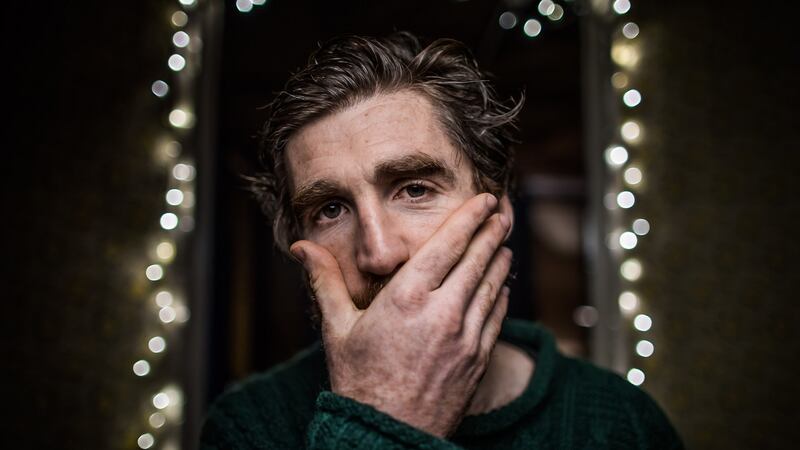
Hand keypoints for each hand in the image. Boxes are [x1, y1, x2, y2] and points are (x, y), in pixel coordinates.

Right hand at [290, 193, 512, 436]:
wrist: (386, 436)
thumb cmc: (357, 382)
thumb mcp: (337, 329)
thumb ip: (326, 281)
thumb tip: (302, 246)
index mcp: (406, 298)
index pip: (448, 245)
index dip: (469, 218)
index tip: (483, 200)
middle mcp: (442, 312)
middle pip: (476, 259)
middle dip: (491, 231)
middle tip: (501, 212)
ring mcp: (465, 337)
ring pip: (492, 286)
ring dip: (500, 259)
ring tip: (504, 242)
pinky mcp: (477, 358)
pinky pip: (496, 316)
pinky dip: (501, 294)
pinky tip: (502, 285)